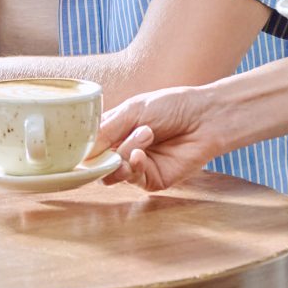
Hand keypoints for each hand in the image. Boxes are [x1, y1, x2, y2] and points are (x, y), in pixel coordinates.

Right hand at [91, 84, 239, 192]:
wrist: (206, 117)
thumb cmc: (172, 106)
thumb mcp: (132, 110)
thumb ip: (106, 130)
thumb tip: (82, 151)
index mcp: (115, 132)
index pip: (89, 146)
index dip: (84, 147)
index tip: (81, 143)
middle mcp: (123, 151)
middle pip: (97, 164)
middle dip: (106, 151)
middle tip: (126, 133)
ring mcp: (138, 167)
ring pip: (113, 174)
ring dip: (124, 155)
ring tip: (146, 134)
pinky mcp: (153, 181)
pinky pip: (133, 180)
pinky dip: (134, 166)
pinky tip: (142, 154)